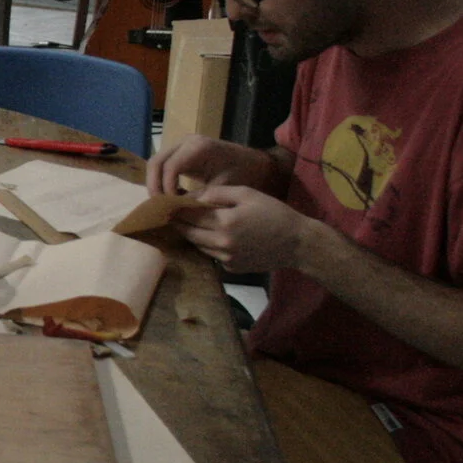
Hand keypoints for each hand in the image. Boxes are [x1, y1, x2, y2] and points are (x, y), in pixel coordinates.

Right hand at [147, 134, 275, 197]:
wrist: (255, 164)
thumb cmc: (243, 174)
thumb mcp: (222, 188)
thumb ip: (199, 197)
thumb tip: (176, 211)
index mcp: (198, 147)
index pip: (169, 167)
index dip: (166, 188)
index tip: (172, 208)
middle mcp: (185, 142)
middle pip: (156, 162)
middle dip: (154, 186)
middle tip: (161, 208)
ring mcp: (181, 145)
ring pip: (155, 163)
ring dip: (155, 183)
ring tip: (163, 204)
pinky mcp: (181, 152)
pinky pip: (163, 165)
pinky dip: (161, 180)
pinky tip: (170, 197)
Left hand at [174, 184, 316, 274]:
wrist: (298, 243)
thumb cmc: (274, 213)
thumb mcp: (247, 194)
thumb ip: (218, 193)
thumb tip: (193, 196)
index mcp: (225, 221)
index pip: (189, 214)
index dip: (175, 208)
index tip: (164, 203)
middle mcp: (221, 243)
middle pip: (188, 232)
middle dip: (177, 223)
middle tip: (167, 214)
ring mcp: (225, 258)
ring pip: (197, 245)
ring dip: (190, 235)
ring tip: (184, 224)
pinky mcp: (231, 268)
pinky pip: (211, 255)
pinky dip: (207, 245)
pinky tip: (209, 236)